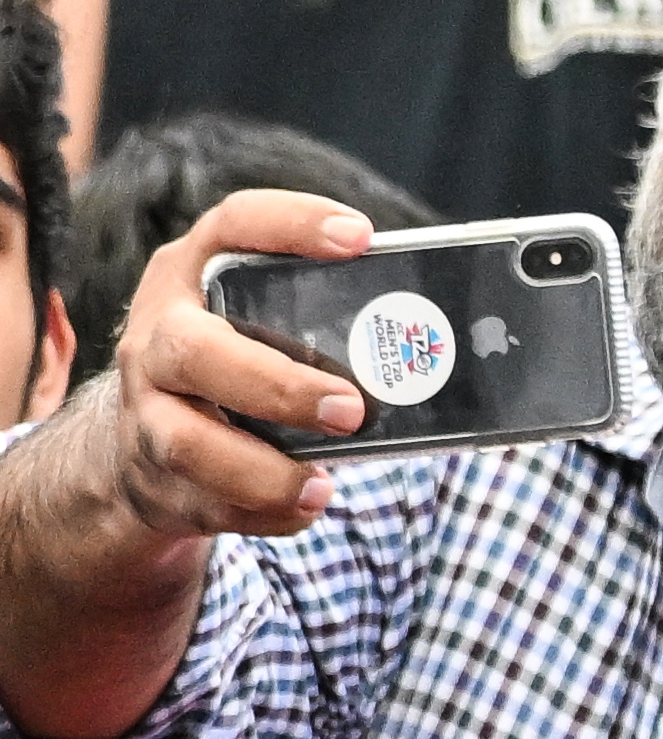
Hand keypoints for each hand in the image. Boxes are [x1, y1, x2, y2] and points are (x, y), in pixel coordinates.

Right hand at [59, 187, 383, 546]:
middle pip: (194, 349)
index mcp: (193, 278)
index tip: (361, 238)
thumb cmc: (237, 370)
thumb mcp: (261, 328)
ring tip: (321, 485)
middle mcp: (160, 338)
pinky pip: (212, 504)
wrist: (145, 448)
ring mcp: (149, 411)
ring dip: (265, 472)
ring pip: (188, 443)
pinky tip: (306, 506)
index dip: (291, 225)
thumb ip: (323, 324)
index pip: (232, 226)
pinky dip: (268, 513)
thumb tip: (442, 347)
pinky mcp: (159, 479)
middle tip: (351, 408)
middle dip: (277, 385)